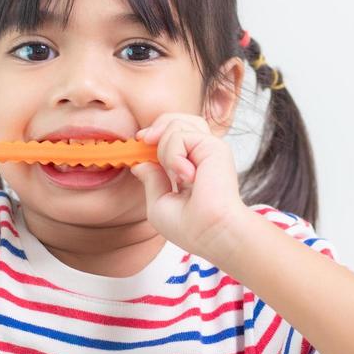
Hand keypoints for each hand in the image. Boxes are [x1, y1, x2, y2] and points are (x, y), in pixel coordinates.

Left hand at [131, 113, 249, 263]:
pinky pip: (180, 135)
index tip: (140, 141)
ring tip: (172, 171)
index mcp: (191, 167)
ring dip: (164, 145)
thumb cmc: (190, 227)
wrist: (210, 232)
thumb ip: (151, 180)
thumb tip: (140, 163)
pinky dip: (172, 153)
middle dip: (156, 127)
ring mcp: (208, 149)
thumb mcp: (159, 204)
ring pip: (177, 123)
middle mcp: (201, 155)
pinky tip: (184, 175)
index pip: (172, 137)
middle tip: (144, 141)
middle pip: (177, 120)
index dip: (154, 134)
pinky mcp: (213, 146)